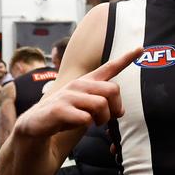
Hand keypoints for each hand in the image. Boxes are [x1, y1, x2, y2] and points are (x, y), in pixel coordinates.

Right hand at [16, 47, 141, 138]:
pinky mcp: (59, 109)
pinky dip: (86, 125)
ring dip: (101, 119)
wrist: (35, 126)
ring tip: (91, 123)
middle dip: (115, 108)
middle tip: (105, 119)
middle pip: (113, 90)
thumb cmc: (65, 114)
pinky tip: (75, 124)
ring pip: (101, 104)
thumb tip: (120, 111)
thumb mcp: (86, 106)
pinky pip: (85, 118)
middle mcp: (79, 84)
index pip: (110, 67)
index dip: (126, 58)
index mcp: (87, 82)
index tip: (140, 48)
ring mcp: (68, 95)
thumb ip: (104, 104)